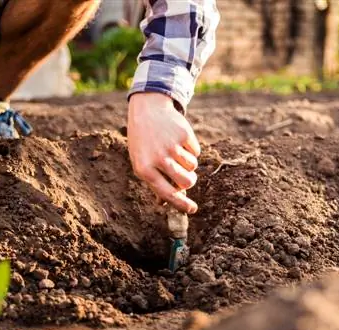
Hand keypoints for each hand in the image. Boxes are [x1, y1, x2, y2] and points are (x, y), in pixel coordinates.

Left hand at [127, 92, 199, 213]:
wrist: (147, 110)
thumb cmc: (144, 142)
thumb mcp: (142, 162)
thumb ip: (155, 182)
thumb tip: (166, 203)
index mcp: (144, 169)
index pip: (167, 193)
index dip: (181, 204)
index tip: (192, 209)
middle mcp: (158, 158)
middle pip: (186, 181)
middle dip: (189, 181)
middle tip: (187, 177)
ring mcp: (172, 146)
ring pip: (192, 166)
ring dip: (188, 163)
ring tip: (176, 152)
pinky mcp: (184, 134)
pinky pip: (196, 151)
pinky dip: (191, 149)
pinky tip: (178, 140)